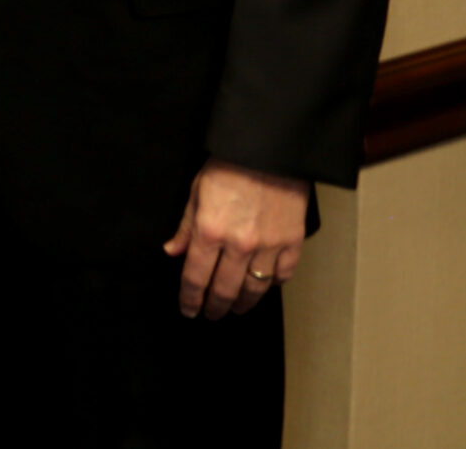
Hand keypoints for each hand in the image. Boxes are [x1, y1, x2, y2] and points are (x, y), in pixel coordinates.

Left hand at [163, 158, 309, 317]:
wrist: (269, 150)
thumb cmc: (230, 166)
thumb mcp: (196, 192)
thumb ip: (186, 227)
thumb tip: (173, 251)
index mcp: (210, 231)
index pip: (195, 277)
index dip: (190, 298)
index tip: (189, 309)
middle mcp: (239, 244)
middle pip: (225, 289)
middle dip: (215, 306)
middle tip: (211, 314)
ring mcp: (269, 245)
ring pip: (255, 288)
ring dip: (243, 302)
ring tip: (236, 308)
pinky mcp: (292, 241)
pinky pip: (283, 274)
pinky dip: (273, 284)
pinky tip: (264, 286)